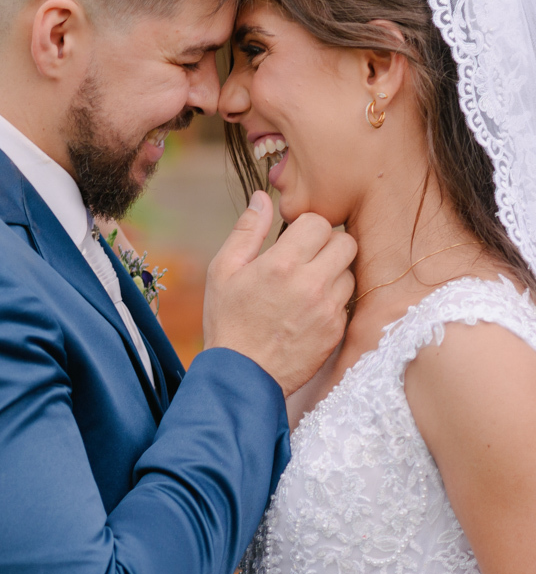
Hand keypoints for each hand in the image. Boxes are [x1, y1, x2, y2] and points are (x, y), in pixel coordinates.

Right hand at [203, 191, 355, 396]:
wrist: (241, 377)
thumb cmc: (228, 320)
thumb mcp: (223, 270)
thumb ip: (247, 230)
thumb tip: (263, 197)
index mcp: (281, 263)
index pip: (319, 222)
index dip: (306, 226)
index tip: (294, 239)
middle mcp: (310, 284)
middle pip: (345, 242)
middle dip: (328, 244)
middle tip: (308, 256)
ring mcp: (327, 310)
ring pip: (350, 271)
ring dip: (334, 271)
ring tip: (308, 283)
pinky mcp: (336, 331)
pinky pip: (347, 301)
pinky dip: (333, 299)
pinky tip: (310, 307)